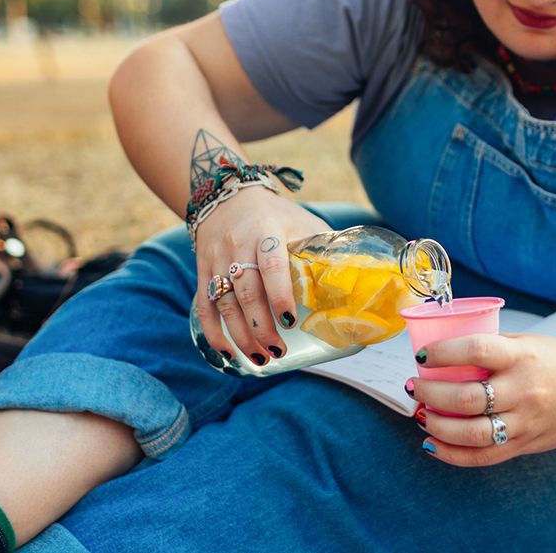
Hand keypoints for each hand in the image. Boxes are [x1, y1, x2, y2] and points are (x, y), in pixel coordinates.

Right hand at [191, 186, 330, 368]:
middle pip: (247, 292)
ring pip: (225, 303)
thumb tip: (352, 279)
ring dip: (241, 335)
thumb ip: (322, 248)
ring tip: (261, 358)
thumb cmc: (276, 216)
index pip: (271, 264)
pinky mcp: (204, 271)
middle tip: (279, 350)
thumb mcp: (302, 222)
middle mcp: (238, 246)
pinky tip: (227, 353)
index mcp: (267, 232)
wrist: (229, 198)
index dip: (279, 294)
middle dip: (262, 326)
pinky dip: (213, 332)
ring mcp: (217, 259)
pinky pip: (205, 306)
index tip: (290, 320)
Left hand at [408, 334, 555, 465]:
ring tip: (422, 415)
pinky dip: (452, 454)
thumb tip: (444, 355)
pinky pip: (483, 456)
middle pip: (467, 397)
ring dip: (438, 426)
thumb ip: (491, 349)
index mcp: (522, 357)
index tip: (422, 355)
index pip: (476, 350)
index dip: (443, 352)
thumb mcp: (527, 343)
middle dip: (431, 393)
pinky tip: (432, 444)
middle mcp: (523, 390)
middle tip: (415, 386)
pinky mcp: (524, 444)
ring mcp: (525, 421)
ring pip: (472, 433)